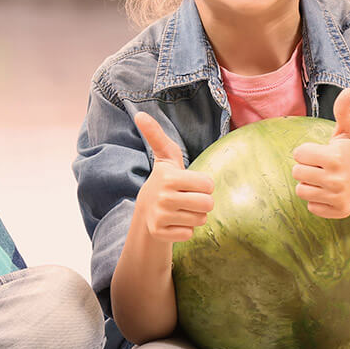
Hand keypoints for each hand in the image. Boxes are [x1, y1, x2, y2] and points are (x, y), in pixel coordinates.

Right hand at [130, 112, 215, 242]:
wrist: (146, 209)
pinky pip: (189, 234)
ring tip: (181, 209)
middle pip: (207, 204)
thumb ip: (156, 135)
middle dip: (202, 202)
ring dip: (194, 216)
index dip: (204, 185)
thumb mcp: (165, 156)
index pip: (209, 185)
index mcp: (169, 177)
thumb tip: (140, 114)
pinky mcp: (160, 233)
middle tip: (188, 198)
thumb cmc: (165, 179)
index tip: (191, 183)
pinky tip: (175, 222)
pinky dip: (185, 229)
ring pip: (200, 220)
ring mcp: (160, 216)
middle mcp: (163, 197)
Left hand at [292, 89, 349, 218]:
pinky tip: (329, 192)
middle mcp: (336, 179)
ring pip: (300, 190)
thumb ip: (343, 112)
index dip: (307, 152)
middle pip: (296, 172)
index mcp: (334, 157)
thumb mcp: (349, 132)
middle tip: (321, 166)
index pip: (298, 154)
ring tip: (323, 179)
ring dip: (309, 184)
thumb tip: (348, 90)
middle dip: (306, 167)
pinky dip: (317, 200)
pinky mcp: (338, 211)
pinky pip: (310, 206)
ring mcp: (337, 197)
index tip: (320, 152)